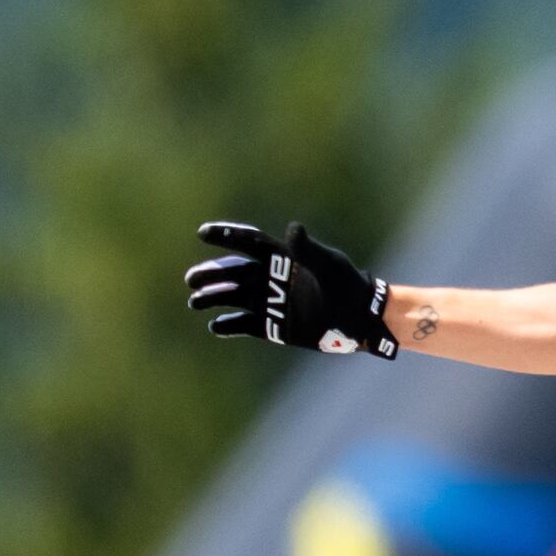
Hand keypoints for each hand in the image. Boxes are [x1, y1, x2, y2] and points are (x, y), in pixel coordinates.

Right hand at [189, 219, 399, 357]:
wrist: (362, 321)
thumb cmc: (350, 287)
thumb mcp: (330, 266)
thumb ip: (309, 250)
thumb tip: (293, 228)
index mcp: (284, 259)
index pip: (250, 243)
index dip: (227, 236)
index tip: (203, 232)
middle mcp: (273, 279)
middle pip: (234, 273)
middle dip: (212, 274)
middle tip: (192, 279)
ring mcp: (272, 303)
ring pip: (234, 298)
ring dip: (213, 298)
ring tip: (195, 302)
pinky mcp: (274, 326)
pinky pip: (245, 325)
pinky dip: (229, 325)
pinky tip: (215, 325)